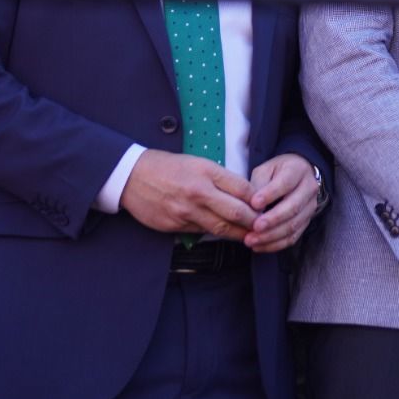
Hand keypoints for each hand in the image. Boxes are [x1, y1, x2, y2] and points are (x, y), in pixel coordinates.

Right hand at [118, 149, 256, 238]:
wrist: (132, 176)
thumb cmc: (168, 166)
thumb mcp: (198, 162)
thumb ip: (221, 178)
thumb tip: (245, 193)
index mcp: (207, 172)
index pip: (243, 189)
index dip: (258, 200)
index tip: (266, 205)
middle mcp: (198, 192)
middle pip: (236, 213)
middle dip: (254, 222)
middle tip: (265, 225)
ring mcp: (186, 211)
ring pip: (221, 228)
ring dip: (239, 234)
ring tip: (251, 236)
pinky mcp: (175, 226)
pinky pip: (202, 233)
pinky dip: (215, 235)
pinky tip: (225, 235)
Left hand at [242, 154, 321, 252]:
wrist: (296, 177)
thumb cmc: (276, 173)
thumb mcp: (265, 170)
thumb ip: (258, 185)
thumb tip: (252, 206)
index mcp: (297, 170)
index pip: (286, 183)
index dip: (270, 194)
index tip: (254, 203)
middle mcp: (308, 189)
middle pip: (293, 207)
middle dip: (272, 219)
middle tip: (254, 227)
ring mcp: (310, 207)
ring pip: (293, 225)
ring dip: (271, 236)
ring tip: (251, 240)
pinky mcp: (306, 222)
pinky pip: (293, 237)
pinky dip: (275, 244)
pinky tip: (259, 246)